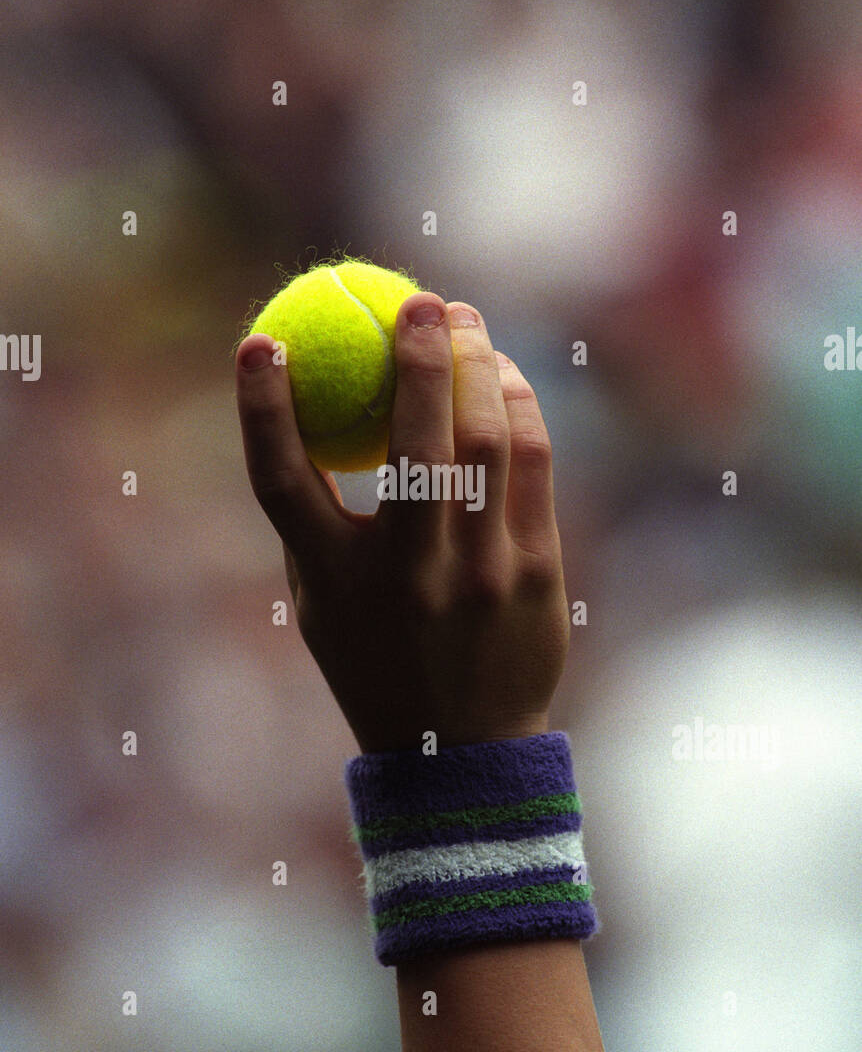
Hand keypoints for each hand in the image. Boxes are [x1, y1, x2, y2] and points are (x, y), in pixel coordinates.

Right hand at [235, 294, 569, 753]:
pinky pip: (532, 463)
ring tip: (468, 324)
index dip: (263, 408)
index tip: (259, 343)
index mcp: (335, 583)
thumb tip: (311, 410)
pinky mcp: (537, 572)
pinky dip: (519, 407)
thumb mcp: (321, 602)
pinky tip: (505, 379)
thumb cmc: (376, 659)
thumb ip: (315, 519)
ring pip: (488, 440)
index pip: (283, 481)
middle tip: (422, 302)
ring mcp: (481, 574)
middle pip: (415, 441)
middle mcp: (409, 575)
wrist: (462, 749)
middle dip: (420, 354)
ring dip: (480, 365)